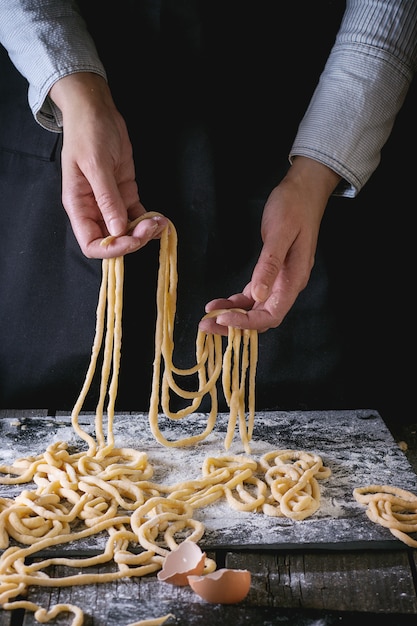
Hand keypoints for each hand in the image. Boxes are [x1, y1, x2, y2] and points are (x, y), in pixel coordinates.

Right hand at [49, 73, 167, 257]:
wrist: (97, 111)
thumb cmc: (89, 133)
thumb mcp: (96, 165)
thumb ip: (107, 199)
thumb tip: (116, 230)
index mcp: (79, 206)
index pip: (91, 244)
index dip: (112, 249)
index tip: (131, 239)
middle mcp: (93, 209)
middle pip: (113, 241)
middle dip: (133, 240)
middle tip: (151, 227)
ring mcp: (111, 203)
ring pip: (127, 231)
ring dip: (145, 232)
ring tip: (160, 223)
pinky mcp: (125, 194)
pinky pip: (137, 216)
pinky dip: (149, 221)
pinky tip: (161, 219)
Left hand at [199, 157, 340, 334]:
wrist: (304, 190)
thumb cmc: (293, 208)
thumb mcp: (279, 234)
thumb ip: (270, 265)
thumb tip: (259, 296)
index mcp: (293, 279)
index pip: (271, 315)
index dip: (248, 323)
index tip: (223, 320)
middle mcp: (287, 286)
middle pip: (261, 317)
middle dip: (234, 325)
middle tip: (206, 326)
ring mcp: (279, 281)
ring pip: (255, 309)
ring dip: (232, 316)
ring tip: (208, 318)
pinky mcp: (271, 273)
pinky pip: (253, 296)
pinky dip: (236, 302)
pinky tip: (219, 304)